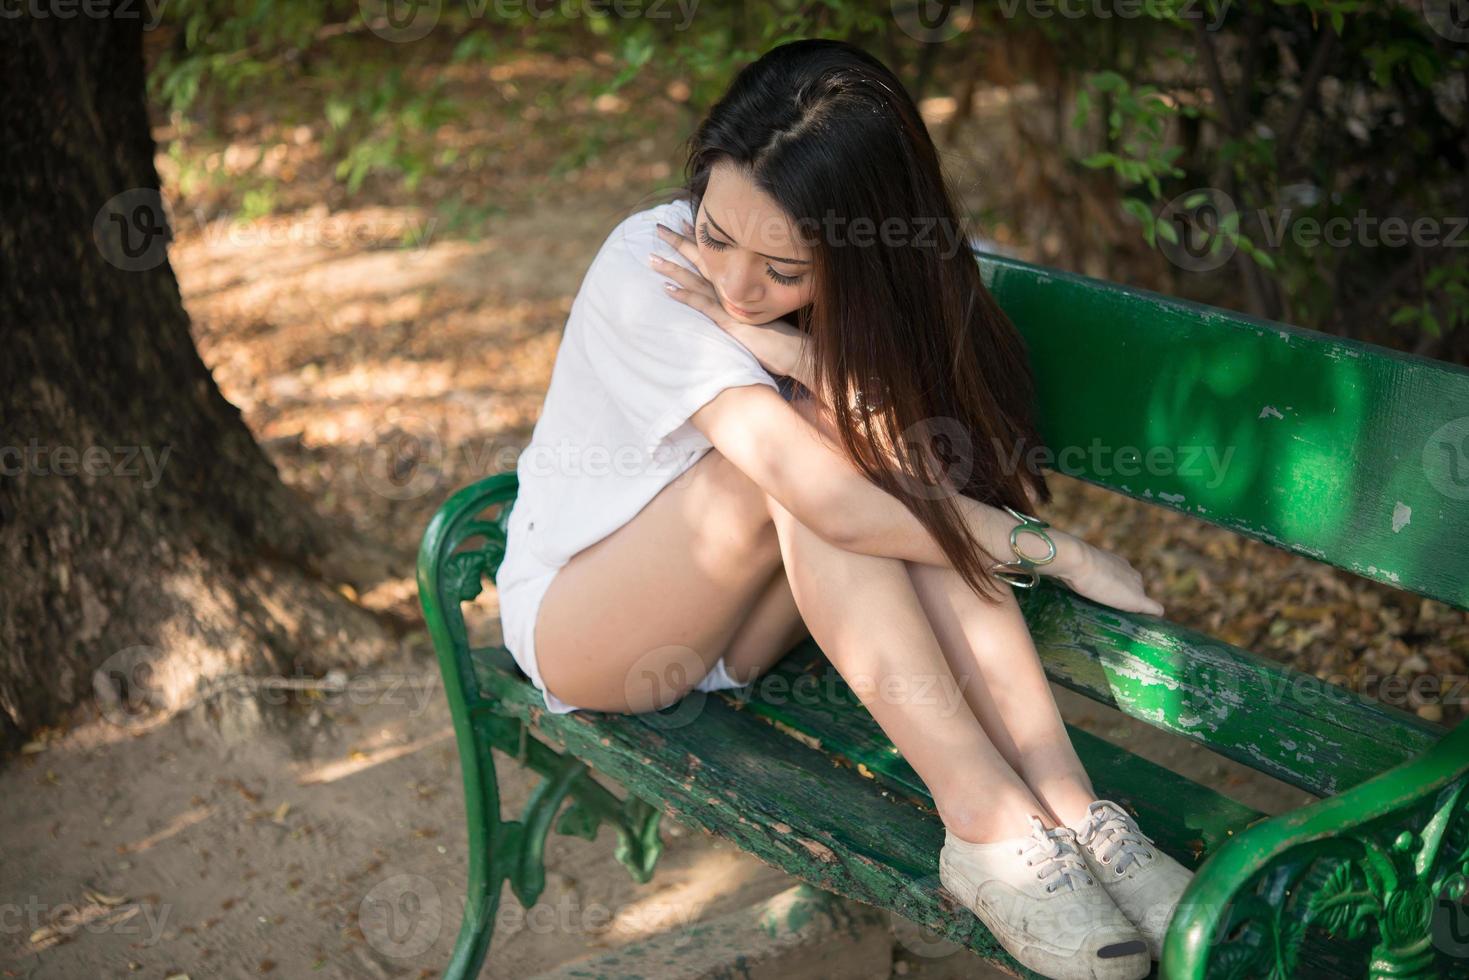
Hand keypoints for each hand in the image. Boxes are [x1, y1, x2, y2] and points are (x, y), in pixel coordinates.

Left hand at [650, 221, 804, 378]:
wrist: (797, 352)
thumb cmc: (782, 338)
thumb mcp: (761, 316)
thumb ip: (749, 304)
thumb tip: (740, 298)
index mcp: (740, 285)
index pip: (715, 257)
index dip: (700, 239)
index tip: (686, 223)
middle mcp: (734, 289)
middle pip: (702, 260)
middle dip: (680, 242)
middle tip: (660, 227)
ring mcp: (730, 303)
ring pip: (696, 279)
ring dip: (672, 268)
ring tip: (651, 257)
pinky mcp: (729, 320)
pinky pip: (703, 305)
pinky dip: (685, 296)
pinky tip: (667, 289)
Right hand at [1043, 531, 1165, 616]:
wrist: (1077, 561)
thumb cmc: (1069, 561)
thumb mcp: (1069, 565)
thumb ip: (1064, 568)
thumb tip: (1036, 568)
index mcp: (1117, 562)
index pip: (1124, 578)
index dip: (1118, 590)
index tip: (1109, 601)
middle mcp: (1130, 572)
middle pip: (1136, 589)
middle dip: (1128, 601)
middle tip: (1116, 615)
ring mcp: (1136, 585)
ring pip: (1142, 600)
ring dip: (1137, 611)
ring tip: (1130, 624)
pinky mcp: (1137, 599)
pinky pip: (1153, 609)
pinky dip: (1153, 616)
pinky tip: (1152, 627)